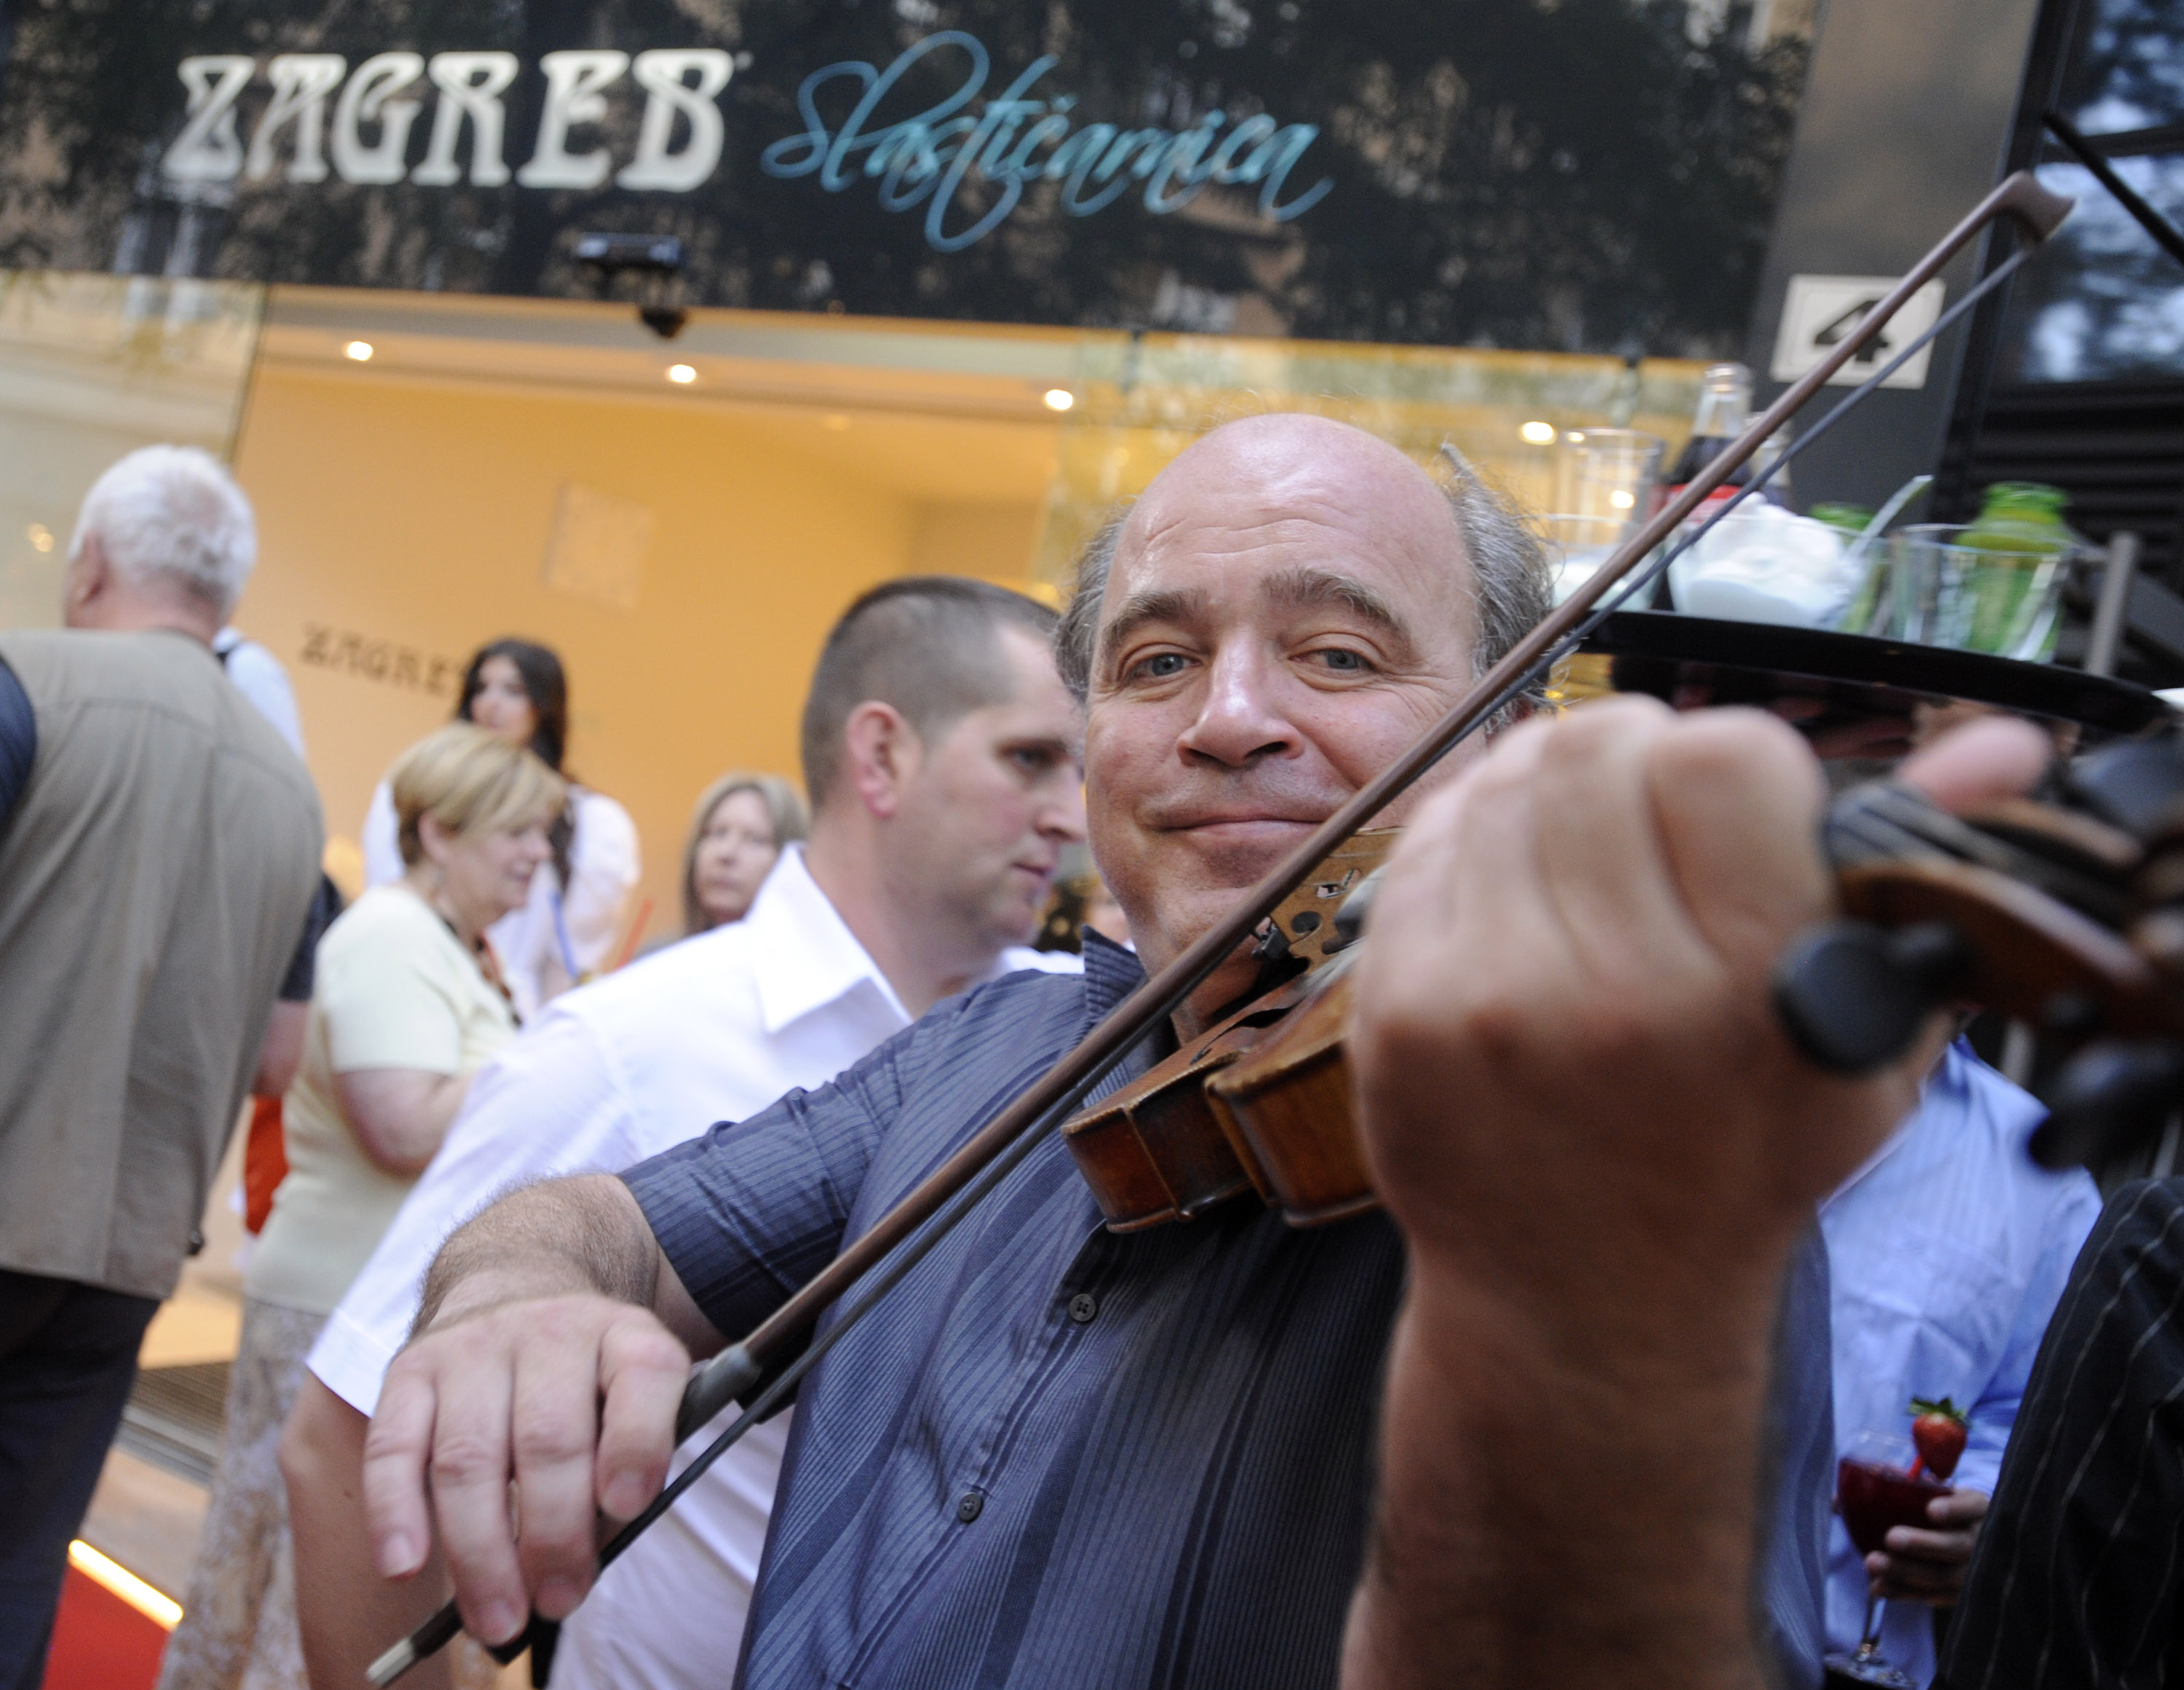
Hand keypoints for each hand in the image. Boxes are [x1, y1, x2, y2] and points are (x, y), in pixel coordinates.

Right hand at [362, 1293, 691, 1645]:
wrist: (519, 1287)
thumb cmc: (587, 1379)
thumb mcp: (633, 1398)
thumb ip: (628, 1464)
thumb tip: (582, 1559)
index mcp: (626, 1336)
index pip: (643, 1376)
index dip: (637, 1443)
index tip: (627, 1507)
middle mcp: (551, 1330)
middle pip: (548, 1438)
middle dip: (553, 1536)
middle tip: (558, 1602)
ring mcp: (475, 1347)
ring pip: (469, 1458)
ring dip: (480, 1553)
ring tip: (497, 1619)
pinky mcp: (410, 1369)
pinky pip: (394, 1448)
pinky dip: (396, 1514)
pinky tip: (405, 1566)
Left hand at [1352, 698, 1929, 1356]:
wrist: (1586, 1306)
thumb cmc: (1737, 1163)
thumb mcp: (1861, 1044)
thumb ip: (1910, 879)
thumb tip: (1999, 744)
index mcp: (1746, 992)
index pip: (1719, 756)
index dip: (1733, 759)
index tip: (1735, 808)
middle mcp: (1608, 992)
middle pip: (1595, 746)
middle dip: (1633, 758)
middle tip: (1650, 817)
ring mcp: (1483, 1001)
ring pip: (1499, 779)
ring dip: (1547, 791)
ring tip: (1584, 859)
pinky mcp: (1394, 1012)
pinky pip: (1424, 843)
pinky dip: (1471, 840)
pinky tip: (1515, 896)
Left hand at [1868, 1487, 1988, 1604]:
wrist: (1971, 1541)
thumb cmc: (1940, 1508)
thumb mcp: (1930, 1493)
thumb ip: (1895, 1490)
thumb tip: (1837, 1499)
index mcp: (1977, 1508)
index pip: (1972, 1506)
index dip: (1955, 1509)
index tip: (1931, 1510)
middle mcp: (1981, 1540)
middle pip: (1956, 1545)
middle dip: (1923, 1544)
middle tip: (1891, 1538)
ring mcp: (1974, 1572)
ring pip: (1944, 1576)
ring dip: (1906, 1571)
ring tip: (1872, 1563)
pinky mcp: (1960, 1595)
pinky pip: (1933, 1597)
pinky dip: (1904, 1592)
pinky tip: (1878, 1587)